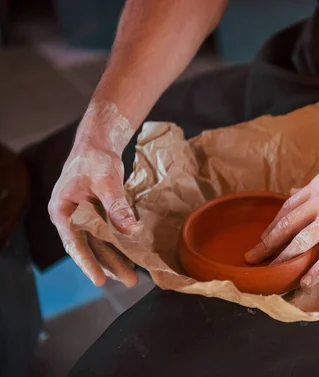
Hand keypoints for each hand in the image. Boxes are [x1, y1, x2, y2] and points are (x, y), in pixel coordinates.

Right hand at [48, 102, 137, 286]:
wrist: (97, 144)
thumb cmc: (95, 159)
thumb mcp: (106, 181)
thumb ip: (116, 207)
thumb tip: (130, 231)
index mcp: (63, 211)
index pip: (75, 243)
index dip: (87, 263)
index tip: (100, 280)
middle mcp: (71, 217)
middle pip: (90, 247)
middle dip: (109, 265)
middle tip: (129, 281)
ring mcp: (84, 217)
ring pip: (99, 243)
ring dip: (115, 258)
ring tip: (132, 275)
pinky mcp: (97, 214)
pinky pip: (108, 234)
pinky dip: (119, 244)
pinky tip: (132, 255)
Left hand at [245, 149, 318, 287]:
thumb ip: (315, 188)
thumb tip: (293, 192)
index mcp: (318, 185)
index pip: (288, 207)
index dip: (273, 225)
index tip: (264, 238)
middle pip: (288, 224)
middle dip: (268, 243)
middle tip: (252, 258)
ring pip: (303, 240)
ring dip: (284, 257)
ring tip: (271, 272)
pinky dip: (317, 269)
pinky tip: (306, 281)